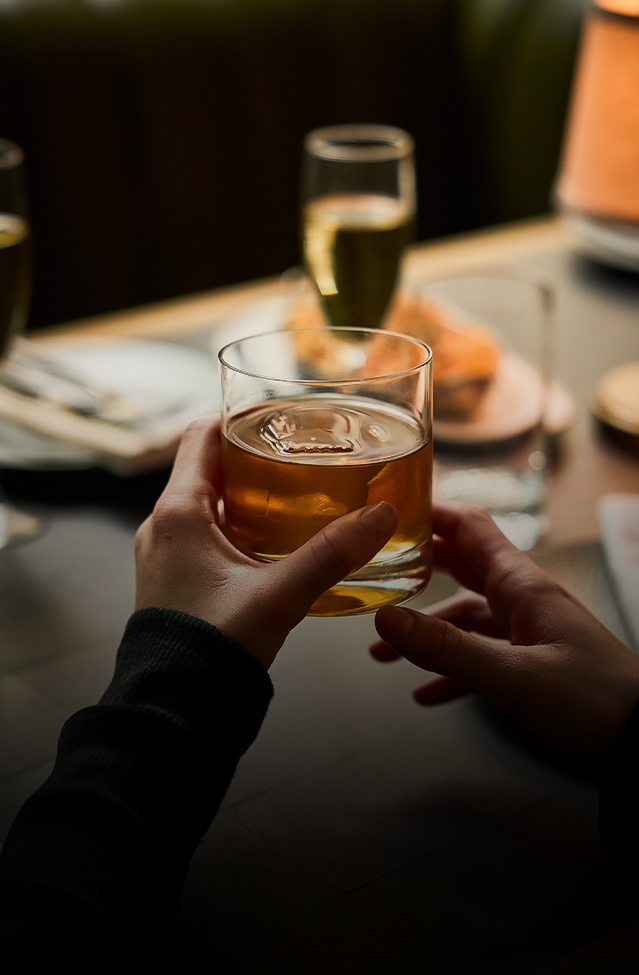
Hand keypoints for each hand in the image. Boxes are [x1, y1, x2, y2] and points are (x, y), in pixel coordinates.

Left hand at [135, 417, 397, 668]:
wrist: (175, 710)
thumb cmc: (210, 651)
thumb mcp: (279, 596)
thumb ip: (332, 554)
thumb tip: (380, 516)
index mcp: (179, 513)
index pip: (200, 435)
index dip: (238, 419)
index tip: (276, 416)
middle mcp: (164, 526)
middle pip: (207, 466)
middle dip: (252, 456)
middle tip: (298, 454)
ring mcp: (166, 554)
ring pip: (207, 503)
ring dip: (246, 493)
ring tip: (295, 495)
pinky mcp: (174, 580)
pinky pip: (205, 535)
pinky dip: (237, 526)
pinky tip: (276, 543)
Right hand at [371, 503, 638, 755]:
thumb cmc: (592, 701)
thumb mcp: (514, 677)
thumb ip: (448, 649)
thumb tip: (386, 619)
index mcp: (521, 585)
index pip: (469, 528)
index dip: (430, 513)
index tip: (387, 513)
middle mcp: (523, 599)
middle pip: (461, 566)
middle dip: (417, 568)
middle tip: (373, 570)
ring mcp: (529, 630)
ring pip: (466, 615)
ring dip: (426, 630)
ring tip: (383, 652)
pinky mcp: (533, 662)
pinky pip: (482, 655)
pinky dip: (451, 669)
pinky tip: (427, 693)